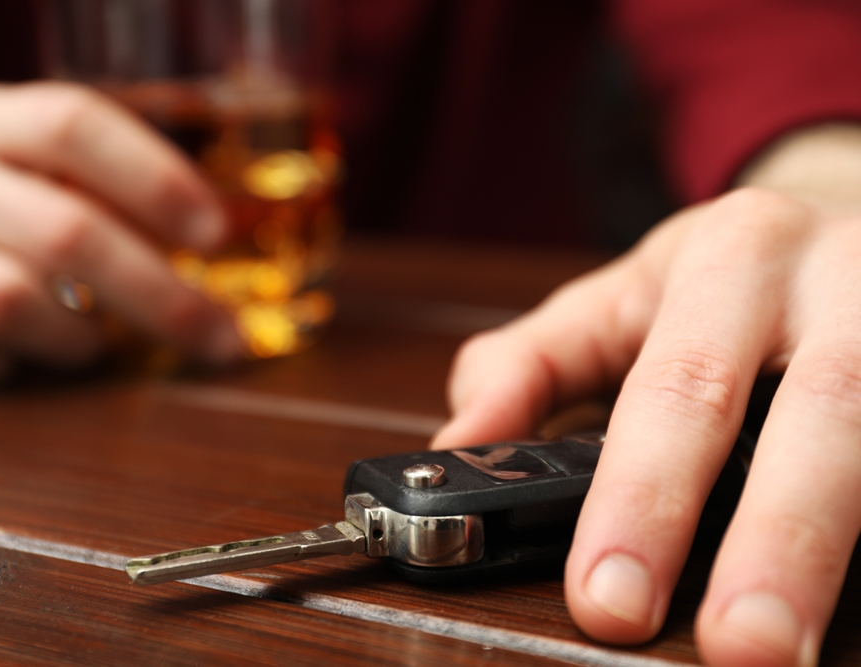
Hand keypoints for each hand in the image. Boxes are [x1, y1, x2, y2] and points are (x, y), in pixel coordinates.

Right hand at [0, 81, 238, 381]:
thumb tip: (209, 233)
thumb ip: (83, 182)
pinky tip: (10, 357)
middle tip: (218, 337)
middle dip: (159, 295)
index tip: (216, 233)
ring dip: (73, 338)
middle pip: (63, 230)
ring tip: (90, 341)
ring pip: (6, 301)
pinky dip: (1, 367)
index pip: (73, 125)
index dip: (156, 179)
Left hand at [431, 124, 860, 665]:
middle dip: (780, 542)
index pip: (679, 385)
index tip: (607, 598)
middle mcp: (836, 282)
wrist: (836, 235)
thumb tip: (458, 447)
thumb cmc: (717, 284)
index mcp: (732, 257)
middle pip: (821, 414)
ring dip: (845, 554)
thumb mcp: (614, 302)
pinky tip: (858, 607)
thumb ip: (527, 368)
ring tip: (801, 650)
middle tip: (739, 649)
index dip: (643, 496)